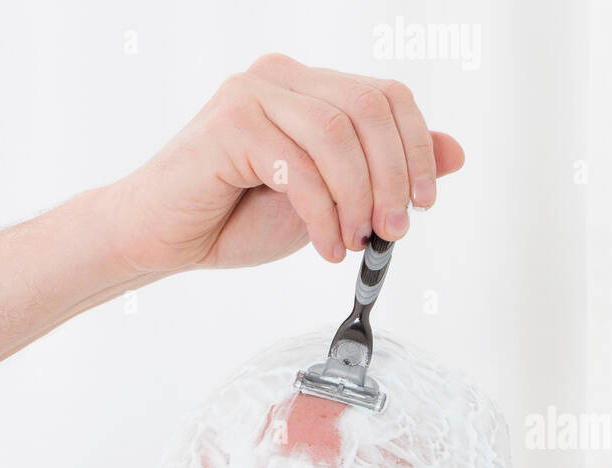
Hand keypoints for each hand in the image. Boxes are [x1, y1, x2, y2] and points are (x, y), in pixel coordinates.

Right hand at [103, 53, 464, 274]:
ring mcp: (253, 95)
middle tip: (392, 231)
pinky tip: (323, 247)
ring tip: (354, 243)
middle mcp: (280, 77)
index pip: (386, 96)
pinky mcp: (230, 125)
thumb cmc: (229, 219)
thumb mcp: (326, 199)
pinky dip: (321, 214)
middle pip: (370, 109)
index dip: (416, 148)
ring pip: (340, 136)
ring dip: (359, 199)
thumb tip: (453, 155)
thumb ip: (380, 172)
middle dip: (394, 177)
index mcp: (305, 86)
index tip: (421, 203)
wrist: (159, 239)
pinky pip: (299, 166)